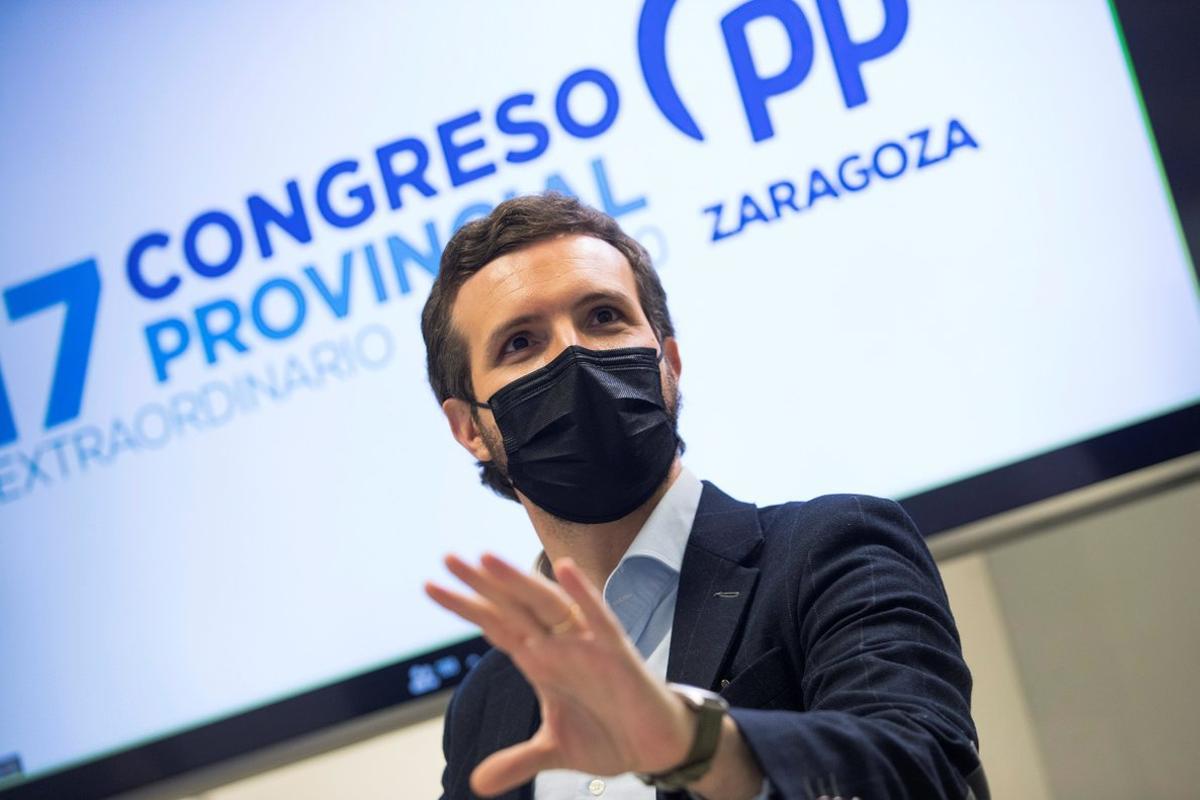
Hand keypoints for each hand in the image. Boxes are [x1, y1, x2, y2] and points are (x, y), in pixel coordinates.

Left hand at [425, 553, 694, 795]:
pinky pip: (599, 618)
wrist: (657, 746)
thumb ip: (517, 761)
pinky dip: (583, 595)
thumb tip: (476, 782)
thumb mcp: (554, 751)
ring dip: (519, 582)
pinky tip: (566, 570)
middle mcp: (559, 645)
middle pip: (513, 607)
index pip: (496, 626)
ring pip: (548, 605)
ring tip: (487, 560)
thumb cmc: (610, 732)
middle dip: (481, 585)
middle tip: (448, 559)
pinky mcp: (617, 652)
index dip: (466, 607)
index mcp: (541, 661)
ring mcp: (587, 645)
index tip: (431, 587)